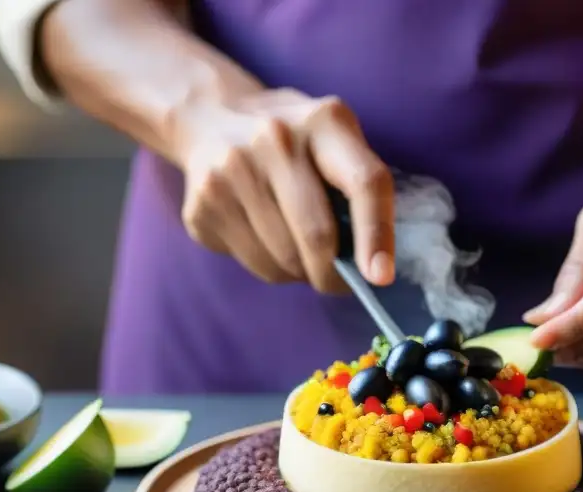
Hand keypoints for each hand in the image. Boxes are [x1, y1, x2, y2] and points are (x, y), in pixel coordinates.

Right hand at [175, 88, 394, 293]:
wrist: (210, 118)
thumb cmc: (295, 141)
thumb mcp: (334, 139)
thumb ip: (358, 186)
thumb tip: (371, 266)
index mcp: (323, 121)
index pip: (363, 183)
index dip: (376, 235)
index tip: (380, 278)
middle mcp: (274, 139)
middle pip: (316, 235)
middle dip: (333, 274)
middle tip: (339, 283)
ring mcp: (230, 172)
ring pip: (283, 260)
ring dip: (300, 272)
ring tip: (298, 251)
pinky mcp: (202, 206)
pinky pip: (253, 264)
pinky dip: (271, 267)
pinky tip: (266, 239)